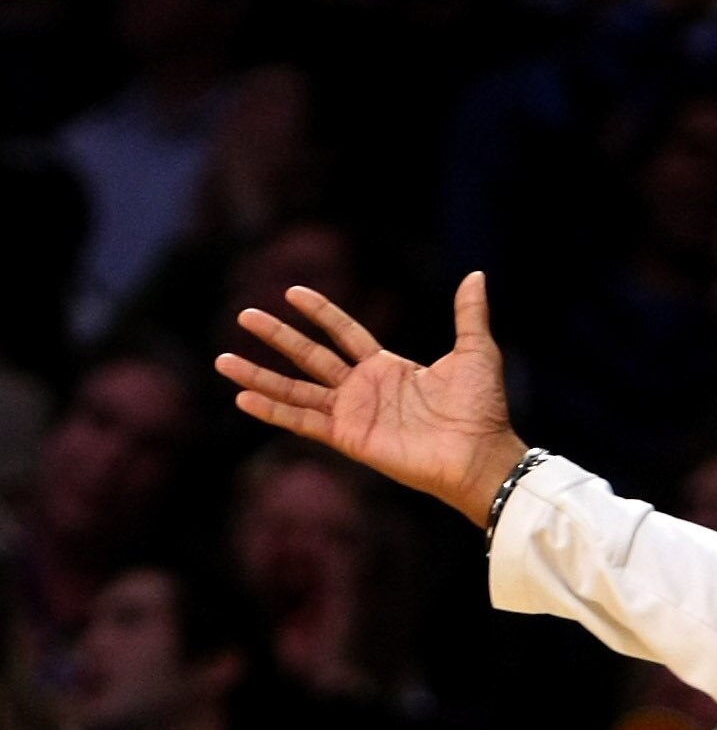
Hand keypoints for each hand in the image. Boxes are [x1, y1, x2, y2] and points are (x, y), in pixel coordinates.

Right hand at [217, 273, 532, 526]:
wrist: (481, 454)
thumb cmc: (482, 410)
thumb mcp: (476, 352)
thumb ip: (468, 315)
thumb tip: (476, 274)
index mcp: (388, 367)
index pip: (344, 332)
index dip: (320, 312)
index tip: (291, 292)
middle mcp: (365, 389)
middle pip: (310, 356)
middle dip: (278, 336)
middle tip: (243, 315)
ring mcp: (354, 414)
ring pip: (297, 389)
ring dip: (260, 375)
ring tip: (222, 360)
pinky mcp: (350, 438)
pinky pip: (304, 422)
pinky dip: (273, 411)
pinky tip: (243, 397)